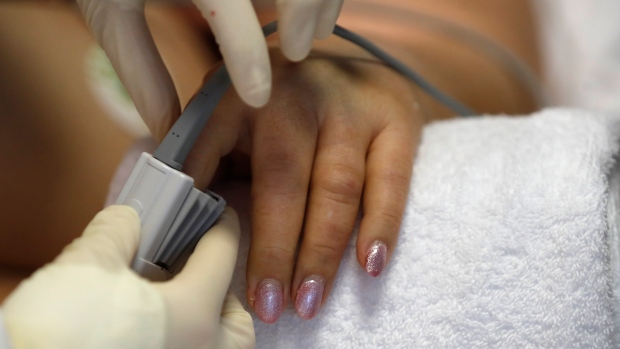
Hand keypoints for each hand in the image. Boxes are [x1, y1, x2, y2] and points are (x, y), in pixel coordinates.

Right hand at [2, 206, 253, 348]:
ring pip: (220, 348)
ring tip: (175, 305)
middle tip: (197, 276)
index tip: (219, 215)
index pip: (223, 254)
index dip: (221, 227)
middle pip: (237, 321)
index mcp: (195, 315)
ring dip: (207, 326)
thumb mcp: (86, 269)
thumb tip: (129, 219)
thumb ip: (117, 233)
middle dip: (223, 295)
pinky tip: (153, 329)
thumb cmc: (62, 332)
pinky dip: (184, 342)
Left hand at [76, 0, 342, 138]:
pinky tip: (310, 11)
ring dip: (320, 0)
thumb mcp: (110, 16)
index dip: (247, 55)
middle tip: (299, 53)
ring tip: (311, 33)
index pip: (226, 7)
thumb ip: (141, 72)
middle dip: (305, 14)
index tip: (258, 98)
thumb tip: (169, 131)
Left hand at [182, 46, 423, 321]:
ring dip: (321, 251)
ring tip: (308, 302)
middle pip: (284, 179)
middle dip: (274, 249)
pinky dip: (382, 225)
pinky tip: (370, 265)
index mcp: (239, 95)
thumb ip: (202, 157)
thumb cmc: (278, 110)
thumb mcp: (230, 119)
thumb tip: (171, 219)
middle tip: (268, 305)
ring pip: (336, 186)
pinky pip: (391, 180)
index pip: (211, 148)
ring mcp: (349, 106)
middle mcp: (295, 94)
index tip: (198, 260)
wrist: (349, 68)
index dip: (201, 206)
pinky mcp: (394, 120)